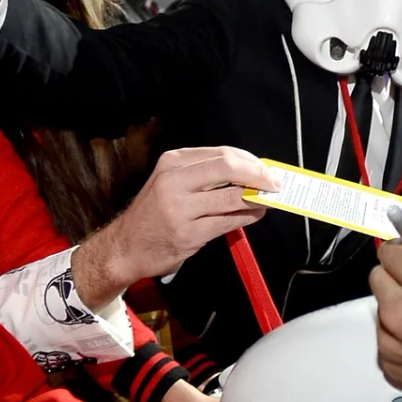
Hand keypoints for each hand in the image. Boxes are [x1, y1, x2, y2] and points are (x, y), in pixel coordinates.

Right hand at [73, 147, 275, 308]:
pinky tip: (255, 215)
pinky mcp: (188, 234)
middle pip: (229, 168)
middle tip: (275, 183)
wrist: (125, 247)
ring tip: (267, 200)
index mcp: (173, 163)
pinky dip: (248, 217)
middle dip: (259, 175)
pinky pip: (229, 221)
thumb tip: (250, 171)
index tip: (266, 169)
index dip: (251, 161)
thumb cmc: (153, 214)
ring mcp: (180, 208)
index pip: (222, 154)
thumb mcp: (171, 183)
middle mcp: (174, 181)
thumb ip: (205, 175)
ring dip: (258, 198)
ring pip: (233, 196)